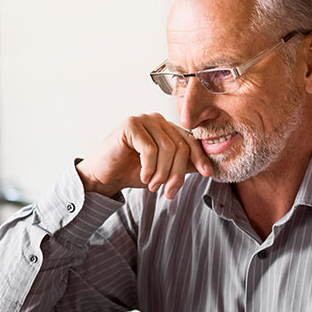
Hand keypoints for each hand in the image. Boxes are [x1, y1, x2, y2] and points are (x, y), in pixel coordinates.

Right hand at [76, 113, 213, 198]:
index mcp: (166, 128)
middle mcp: (157, 119)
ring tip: (153, 186)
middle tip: (168, 192)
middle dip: (176, 173)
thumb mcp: (163, 170)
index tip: (207, 174)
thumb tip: (207, 168)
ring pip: (167, 148)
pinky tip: (143, 177)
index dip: (200, 157)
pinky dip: (149, 167)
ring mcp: (143, 119)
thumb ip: (182, 165)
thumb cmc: (131, 172)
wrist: (104, 176)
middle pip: (180, 146)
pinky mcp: (130, 125)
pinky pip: (150, 149)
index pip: (190, 141)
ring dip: (162, 173)